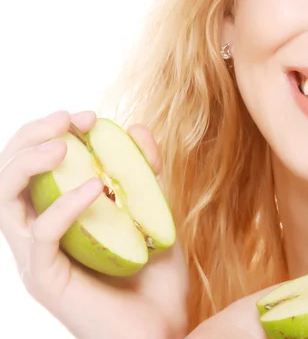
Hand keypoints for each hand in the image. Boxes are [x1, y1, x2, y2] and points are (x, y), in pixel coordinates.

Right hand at [0, 110, 188, 338]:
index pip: (35, 167)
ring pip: (5, 201)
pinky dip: (63, 207)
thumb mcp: (153, 212)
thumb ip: (143, 173)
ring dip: (29, 163)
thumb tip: (136, 128)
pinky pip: (42, 236)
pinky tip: (95, 188)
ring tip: (64, 142)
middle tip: (69, 118)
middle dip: (32, 137)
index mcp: (56, 218)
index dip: (52, 133)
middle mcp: (38, 234)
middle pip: (7, 176)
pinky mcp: (46, 279)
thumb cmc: (155, 276)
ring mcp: (38, 258)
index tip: (89, 116)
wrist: (165, 327)